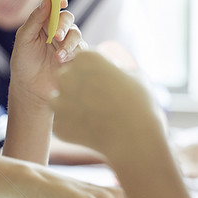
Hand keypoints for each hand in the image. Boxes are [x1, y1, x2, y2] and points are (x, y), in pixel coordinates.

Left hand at [9, 0, 87, 105]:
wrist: (30, 88)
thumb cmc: (24, 63)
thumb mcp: (24, 39)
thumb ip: (35, 19)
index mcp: (43, 23)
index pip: (53, 6)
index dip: (58, 0)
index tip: (61, 1)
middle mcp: (57, 30)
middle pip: (67, 18)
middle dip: (63, 25)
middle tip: (56, 36)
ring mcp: (67, 43)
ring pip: (76, 34)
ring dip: (68, 44)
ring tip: (58, 57)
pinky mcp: (75, 57)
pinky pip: (82, 50)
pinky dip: (74, 54)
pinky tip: (64, 62)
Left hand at [48, 51, 163, 160]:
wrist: (135, 138)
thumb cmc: (139, 104)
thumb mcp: (134, 75)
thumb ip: (116, 68)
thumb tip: (111, 68)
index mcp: (86, 58)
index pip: (80, 60)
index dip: (91, 71)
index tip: (104, 82)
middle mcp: (67, 76)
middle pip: (66, 78)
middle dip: (77, 88)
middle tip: (97, 101)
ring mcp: (60, 101)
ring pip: (59, 100)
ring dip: (70, 107)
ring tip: (93, 117)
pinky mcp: (58, 125)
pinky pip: (62, 123)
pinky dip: (72, 127)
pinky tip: (91, 131)